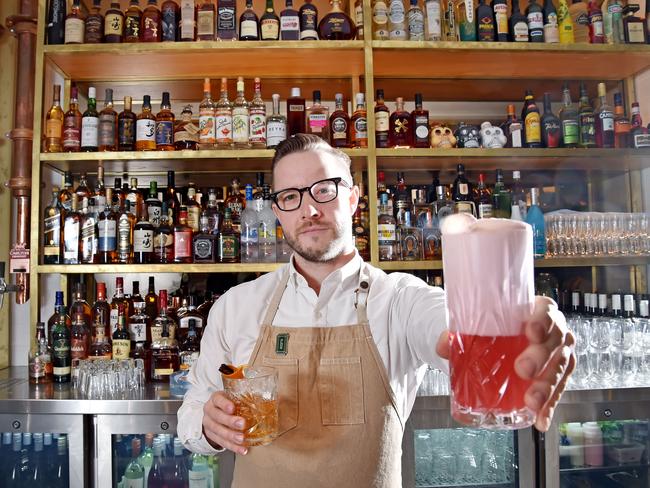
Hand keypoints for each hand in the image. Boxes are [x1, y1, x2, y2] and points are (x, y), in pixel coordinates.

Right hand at [202, 390, 247, 454]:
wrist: (214, 413)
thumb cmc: (229, 402)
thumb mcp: (234, 397)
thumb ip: (245, 398)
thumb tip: (266, 399)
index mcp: (215, 398)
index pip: (217, 399)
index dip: (224, 404)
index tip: (232, 408)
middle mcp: (209, 411)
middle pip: (217, 416)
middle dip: (230, 421)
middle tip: (242, 424)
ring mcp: (208, 424)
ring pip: (218, 431)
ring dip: (231, 436)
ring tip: (242, 439)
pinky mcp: (211, 436)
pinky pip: (221, 443)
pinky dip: (232, 447)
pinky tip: (242, 450)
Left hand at [436, 295, 575, 431]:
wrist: (490, 345)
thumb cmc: (488, 330)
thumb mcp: (472, 327)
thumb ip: (456, 333)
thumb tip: (442, 345)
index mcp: (533, 310)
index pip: (546, 309)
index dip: (544, 320)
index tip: (531, 332)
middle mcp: (551, 331)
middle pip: (557, 340)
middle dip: (541, 357)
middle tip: (522, 370)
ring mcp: (556, 354)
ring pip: (562, 367)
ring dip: (548, 386)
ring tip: (532, 402)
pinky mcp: (554, 376)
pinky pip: (558, 390)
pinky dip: (550, 406)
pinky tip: (540, 419)